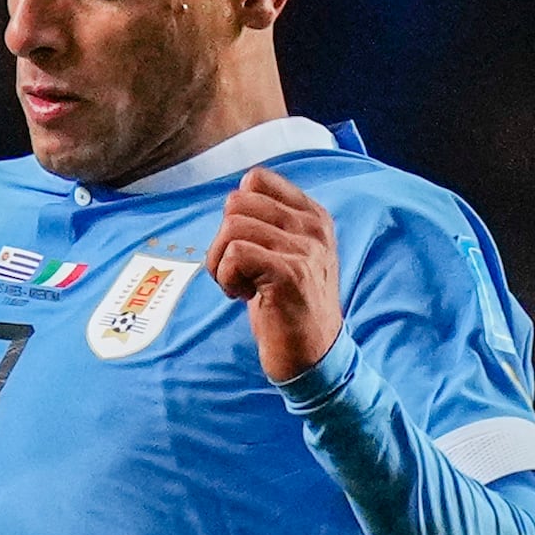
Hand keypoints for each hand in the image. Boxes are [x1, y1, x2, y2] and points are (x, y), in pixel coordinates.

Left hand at [205, 166, 342, 383]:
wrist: (312, 354)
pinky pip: (235, 254)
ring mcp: (305, 249)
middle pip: (236, 203)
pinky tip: (244, 296)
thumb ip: (270, 223)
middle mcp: (313, 227)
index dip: (235, 213)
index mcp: (312, 215)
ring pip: (231, 228)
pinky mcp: (290, 273)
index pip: (256, 179)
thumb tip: (234, 200)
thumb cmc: (289, 305)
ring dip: (220, 262)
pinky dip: (226, 278)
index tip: (246, 245)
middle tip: (236, 271)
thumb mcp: (288, 254)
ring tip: (240, 285)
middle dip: (221, 240)